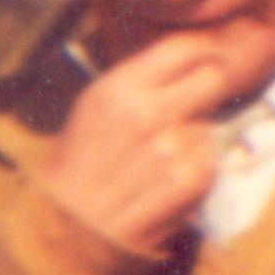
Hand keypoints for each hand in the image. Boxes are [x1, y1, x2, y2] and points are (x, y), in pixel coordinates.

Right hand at [31, 27, 269, 260]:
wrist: (64, 226)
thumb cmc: (82, 163)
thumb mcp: (94, 109)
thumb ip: (140, 83)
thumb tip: (193, 58)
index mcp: (116, 89)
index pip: (183, 48)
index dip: (203, 52)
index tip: (207, 62)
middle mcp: (140, 115)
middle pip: (210, 80)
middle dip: (209, 93)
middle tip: (197, 107)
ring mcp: (160, 152)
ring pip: (210, 127)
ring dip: (199, 141)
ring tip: (169, 157)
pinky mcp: (176, 187)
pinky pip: (209, 165)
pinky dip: (200, 173)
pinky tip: (173, 180)